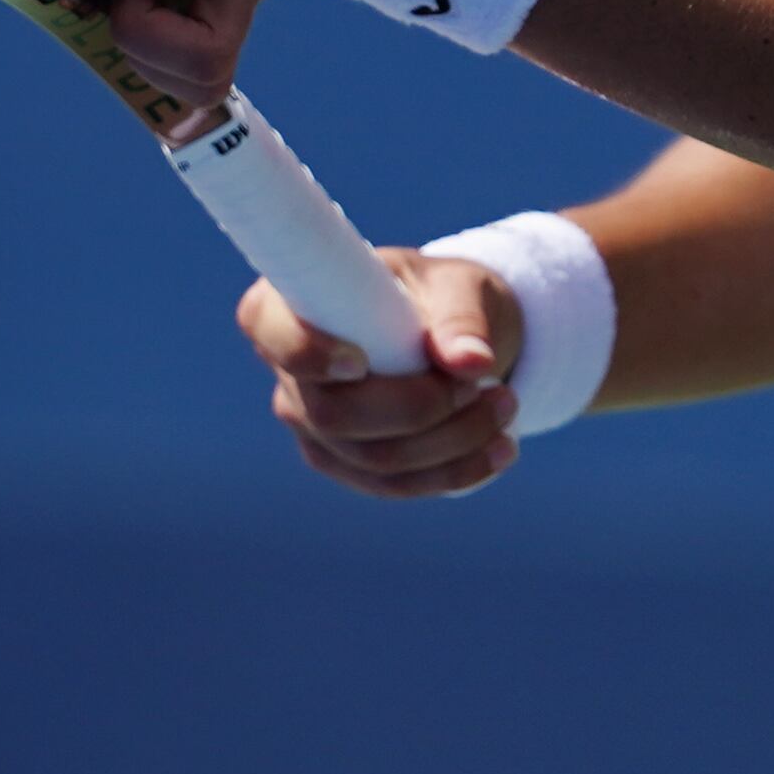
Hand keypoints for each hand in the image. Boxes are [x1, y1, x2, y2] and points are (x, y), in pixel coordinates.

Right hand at [242, 248, 519, 497]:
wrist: (459, 336)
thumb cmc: (445, 296)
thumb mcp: (460, 288)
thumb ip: (461, 317)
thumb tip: (470, 362)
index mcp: (295, 301)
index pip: (267, 327)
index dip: (303, 352)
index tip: (358, 363)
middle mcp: (290, 371)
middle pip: (333, 414)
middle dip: (418, 409)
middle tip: (482, 384)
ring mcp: (313, 426)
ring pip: (373, 459)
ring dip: (450, 443)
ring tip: (507, 407)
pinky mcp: (348, 464)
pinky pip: (396, 485)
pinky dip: (454, 472)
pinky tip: (501, 449)